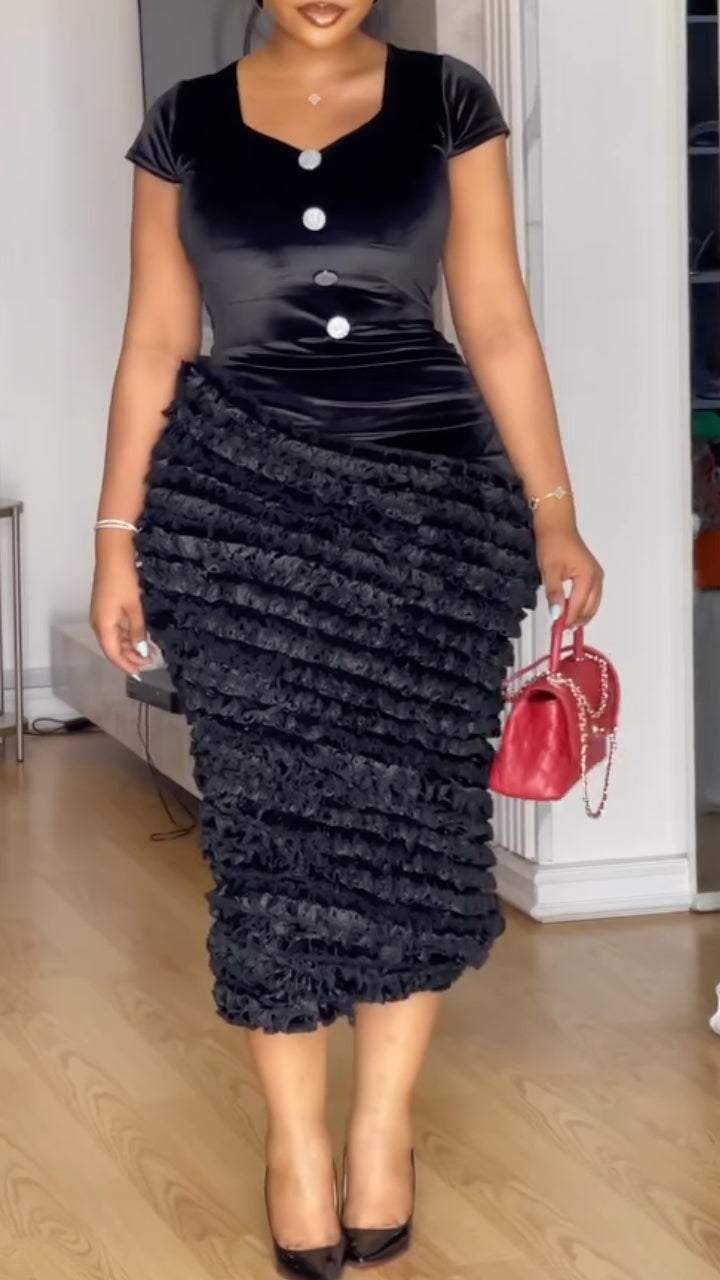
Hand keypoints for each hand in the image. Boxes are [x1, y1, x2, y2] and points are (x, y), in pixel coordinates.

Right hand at [90, 540, 149, 676]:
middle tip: (150, 662)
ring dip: (130, 646)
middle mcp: (98, 622)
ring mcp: (101, 614)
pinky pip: (115, 628)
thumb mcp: (135, 607)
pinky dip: (127, 635)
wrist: (113, 553)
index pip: (112, 653)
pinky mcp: (106, 606)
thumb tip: (141, 652)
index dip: (126, 665)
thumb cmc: (123, 579)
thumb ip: (138, 631)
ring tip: (148, 651)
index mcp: (103, 625)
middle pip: (112, 647)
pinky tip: (140, 635)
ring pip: (114, 638)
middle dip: (130, 657)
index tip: (141, 672)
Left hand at [535, 520, 603, 628]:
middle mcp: (596, 577)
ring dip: (580, 615)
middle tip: (559, 629)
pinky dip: (583, 606)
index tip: (556, 630)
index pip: (578, 606)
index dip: (567, 620)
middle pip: (590, 608)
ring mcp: (597, 575)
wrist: (556, 524)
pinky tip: (571, 609)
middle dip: (576, 620)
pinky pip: (592, 596)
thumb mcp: (549, 570)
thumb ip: (555, 594)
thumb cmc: (553, 541)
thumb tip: (557, 614)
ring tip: (564, 622)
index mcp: (588, 576)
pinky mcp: (593, 574)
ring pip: (593, 604)